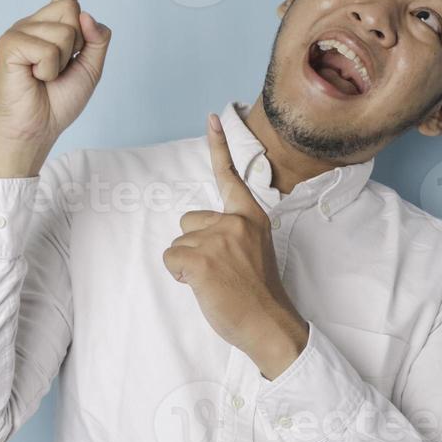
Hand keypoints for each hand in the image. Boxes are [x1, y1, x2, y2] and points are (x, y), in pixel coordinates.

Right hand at [0, 0, 111, 177]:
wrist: (35, 129)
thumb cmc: (58, 102)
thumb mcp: (92, 69)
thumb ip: (97, 39)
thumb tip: (84, 11)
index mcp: (53, 25)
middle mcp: (34, 22)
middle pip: (73, 9)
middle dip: (77, 44)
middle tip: (58, 70)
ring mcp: (19, 30)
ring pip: (64, 29)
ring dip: (63, 60)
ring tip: (44, 77)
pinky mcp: (9, 43)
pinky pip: (48, 48)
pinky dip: (48, 69)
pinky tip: (33, 79)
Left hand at [162, 113, 308, 378]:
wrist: (270, 324)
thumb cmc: (259, 293)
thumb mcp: (255, 250)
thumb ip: (234, 233)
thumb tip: (203, 234)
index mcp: (252, 217)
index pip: (231, 176)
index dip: (219, 146)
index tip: (213, 117)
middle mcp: (235, 221)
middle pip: (188, 220)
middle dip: (195, 244)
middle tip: (221, 271)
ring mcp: (218, 239)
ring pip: (179, 243)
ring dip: (189, 263)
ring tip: (216, 282)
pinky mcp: (200, 259)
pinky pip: (171, 259)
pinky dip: (180, 275)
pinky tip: (203, 286)